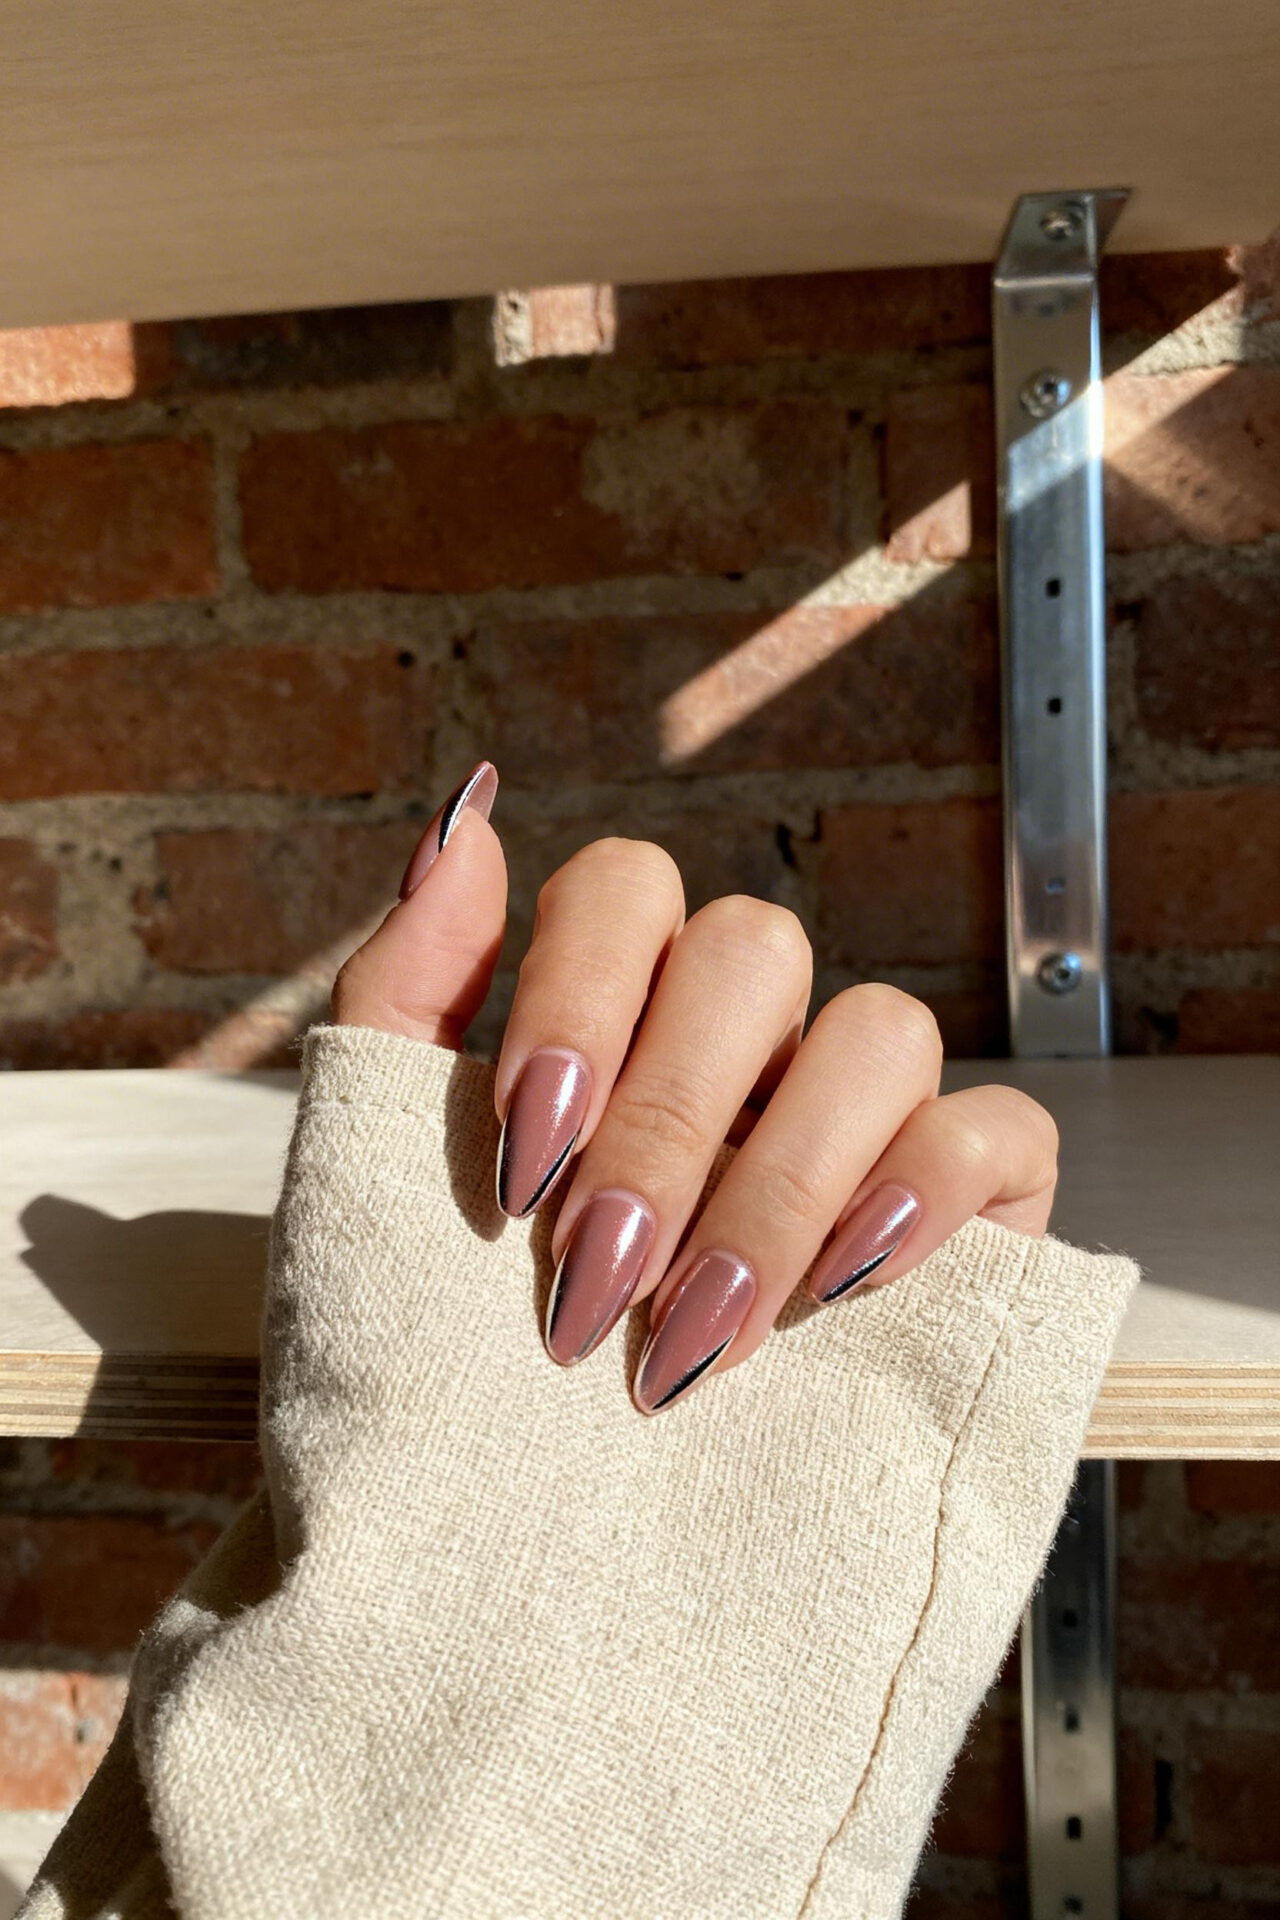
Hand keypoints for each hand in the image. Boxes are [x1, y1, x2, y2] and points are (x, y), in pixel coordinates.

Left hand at [333, 763, 1057, 1413]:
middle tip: (591, 1278)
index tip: (520, 1154)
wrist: (519, 1557)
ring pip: (878, 1029)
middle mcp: (745, 1040)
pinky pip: (995, 1128)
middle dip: (667, 1121)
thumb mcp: (388, 1169)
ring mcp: (857, 1113)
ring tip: (695, 1331)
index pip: (627, 889)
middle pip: (753, 948)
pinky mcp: (967, 1200)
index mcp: (617, 1005)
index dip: (579, 993)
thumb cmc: (443, 1354)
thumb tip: (466, 815)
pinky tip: (838, 1286)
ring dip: (776, 1182)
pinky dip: (922, 1193)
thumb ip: (411, 986)